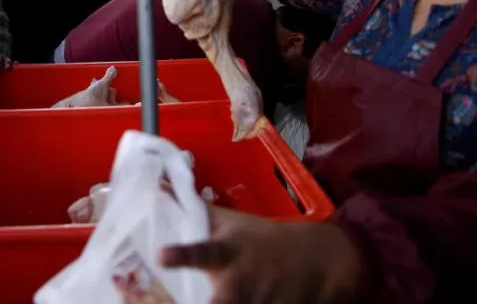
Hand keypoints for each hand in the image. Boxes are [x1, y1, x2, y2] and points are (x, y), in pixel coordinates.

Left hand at [154, 206, 365, 303]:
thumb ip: (194, 209)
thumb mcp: (231, 222)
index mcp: (227, 252)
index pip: (202, 251)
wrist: (317, 260)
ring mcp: (260, 301)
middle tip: (194, 300)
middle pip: (221, 300)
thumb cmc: (261, 239)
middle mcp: (241, 280)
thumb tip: (159, 184)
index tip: (162, 255)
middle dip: (216, 301)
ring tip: (233, 300)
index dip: (182, 254)